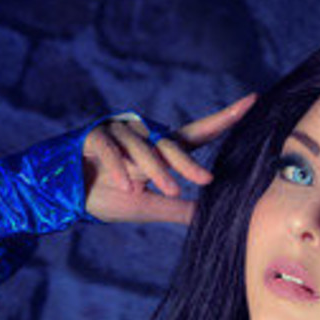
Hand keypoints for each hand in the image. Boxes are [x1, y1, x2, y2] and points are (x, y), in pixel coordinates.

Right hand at [81, 92, 256, 226]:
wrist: (67, 199)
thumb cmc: (108, 199)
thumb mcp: (148, 206)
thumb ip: (178, 207)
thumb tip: (210, 217)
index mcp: (158, 149)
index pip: (196, 134)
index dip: (223, 119)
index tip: (252, 102)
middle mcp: (142, 135)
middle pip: (171, 143)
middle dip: (188, 164)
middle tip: (206, 180)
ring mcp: (118, 132)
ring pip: (144, 147)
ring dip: (156, 171)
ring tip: (166, 191)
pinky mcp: (94, 135)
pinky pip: (113, 149)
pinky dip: (120, 169)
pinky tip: (127, 186)